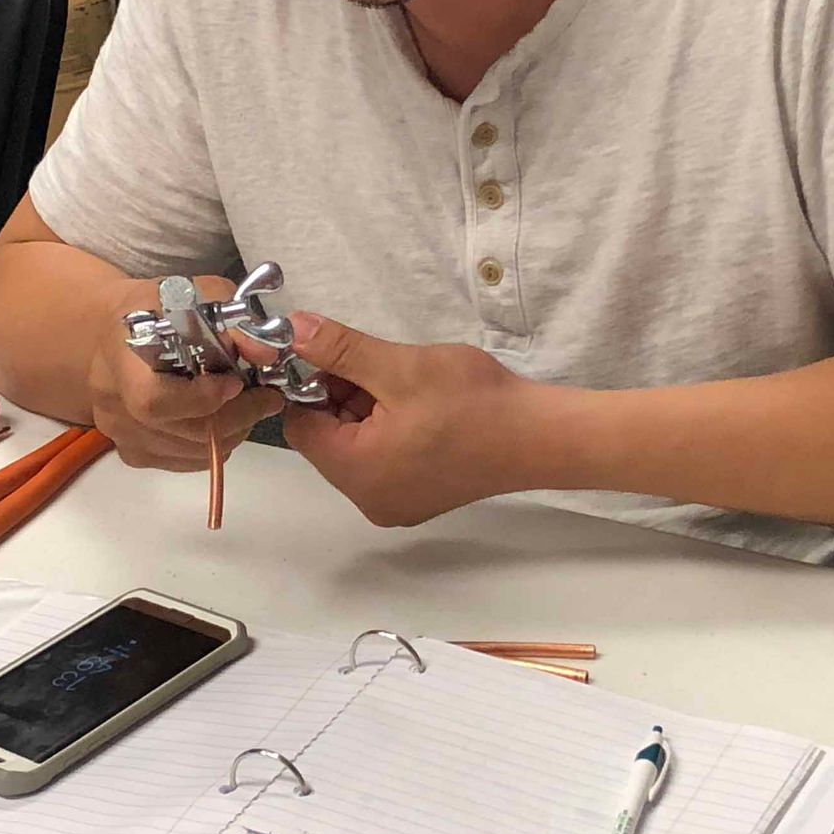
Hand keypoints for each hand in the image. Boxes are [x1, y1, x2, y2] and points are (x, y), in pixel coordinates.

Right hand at [85, 277, 283, 472]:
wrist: (116, 331)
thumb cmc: (156, 309)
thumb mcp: (196, 294)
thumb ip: (233, 320)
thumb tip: (265, 351)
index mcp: (120, 358)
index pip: (154, 399)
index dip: (202, 398)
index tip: (236, 382)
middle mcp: (114, 404)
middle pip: (184, 431)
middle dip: (239, 416)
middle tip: (267, 398)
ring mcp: (122, 435)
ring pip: (192, 451)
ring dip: (233, 431)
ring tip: (248, 405)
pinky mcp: (134, 453)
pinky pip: (186, 461)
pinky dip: (215, 445)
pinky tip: (224, 419)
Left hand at [283, 314, 551, 524]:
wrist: (540, 436)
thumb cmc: (473, 402)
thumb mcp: (399, 365)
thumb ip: (340, 349)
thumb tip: (293, 329)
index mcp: (358, 474)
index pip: (301, 427)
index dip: (311, 386)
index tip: (340, 357)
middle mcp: (369, 500)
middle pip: (328, 441)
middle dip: (342, 399)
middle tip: (378, 367)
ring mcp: (396, 504)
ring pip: (356, 450)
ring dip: (367, 412)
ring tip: (406, 387)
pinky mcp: (420, 500)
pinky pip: (383, 463)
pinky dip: (389, 432)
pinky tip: (421, 410)